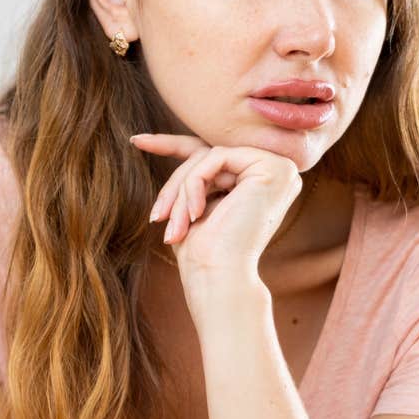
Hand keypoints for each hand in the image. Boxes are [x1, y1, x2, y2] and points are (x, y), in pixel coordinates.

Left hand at [128, 134, 301, 296]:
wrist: (219, 276)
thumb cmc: (204, 251)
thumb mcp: (194, 204)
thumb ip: (199, 176)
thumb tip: (184, 145)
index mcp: (260, 181)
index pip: (211, 156)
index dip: (171, 145)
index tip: (137, 141)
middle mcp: (276, 172)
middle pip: (208, 156)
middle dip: (175, 185)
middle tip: (156, 216)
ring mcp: (280, 168)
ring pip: (209, 155)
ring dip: (182, 190)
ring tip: (171, 222)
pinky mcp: (274, 169)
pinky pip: (216, 157)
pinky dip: (195, 184)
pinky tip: (195, 214)